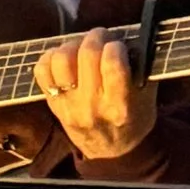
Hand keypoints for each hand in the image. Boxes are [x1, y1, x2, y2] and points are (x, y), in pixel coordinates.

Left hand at [33, 28, 158, 162]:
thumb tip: (131, 39)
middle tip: (102, 37)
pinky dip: (51, 58)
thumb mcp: (147, 97)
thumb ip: (142, 68)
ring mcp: (68, 106)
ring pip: (60, 60)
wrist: (111, 152)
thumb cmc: (134, 119)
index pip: (112, 64)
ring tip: (83, 47)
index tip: (118, 44)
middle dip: (96, 37)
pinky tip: (66, 59)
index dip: (115, 46)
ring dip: (73, 45)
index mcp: (120, 106)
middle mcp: (91, 106)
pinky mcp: (53, 104)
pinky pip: (42, 70)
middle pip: (86, 56)